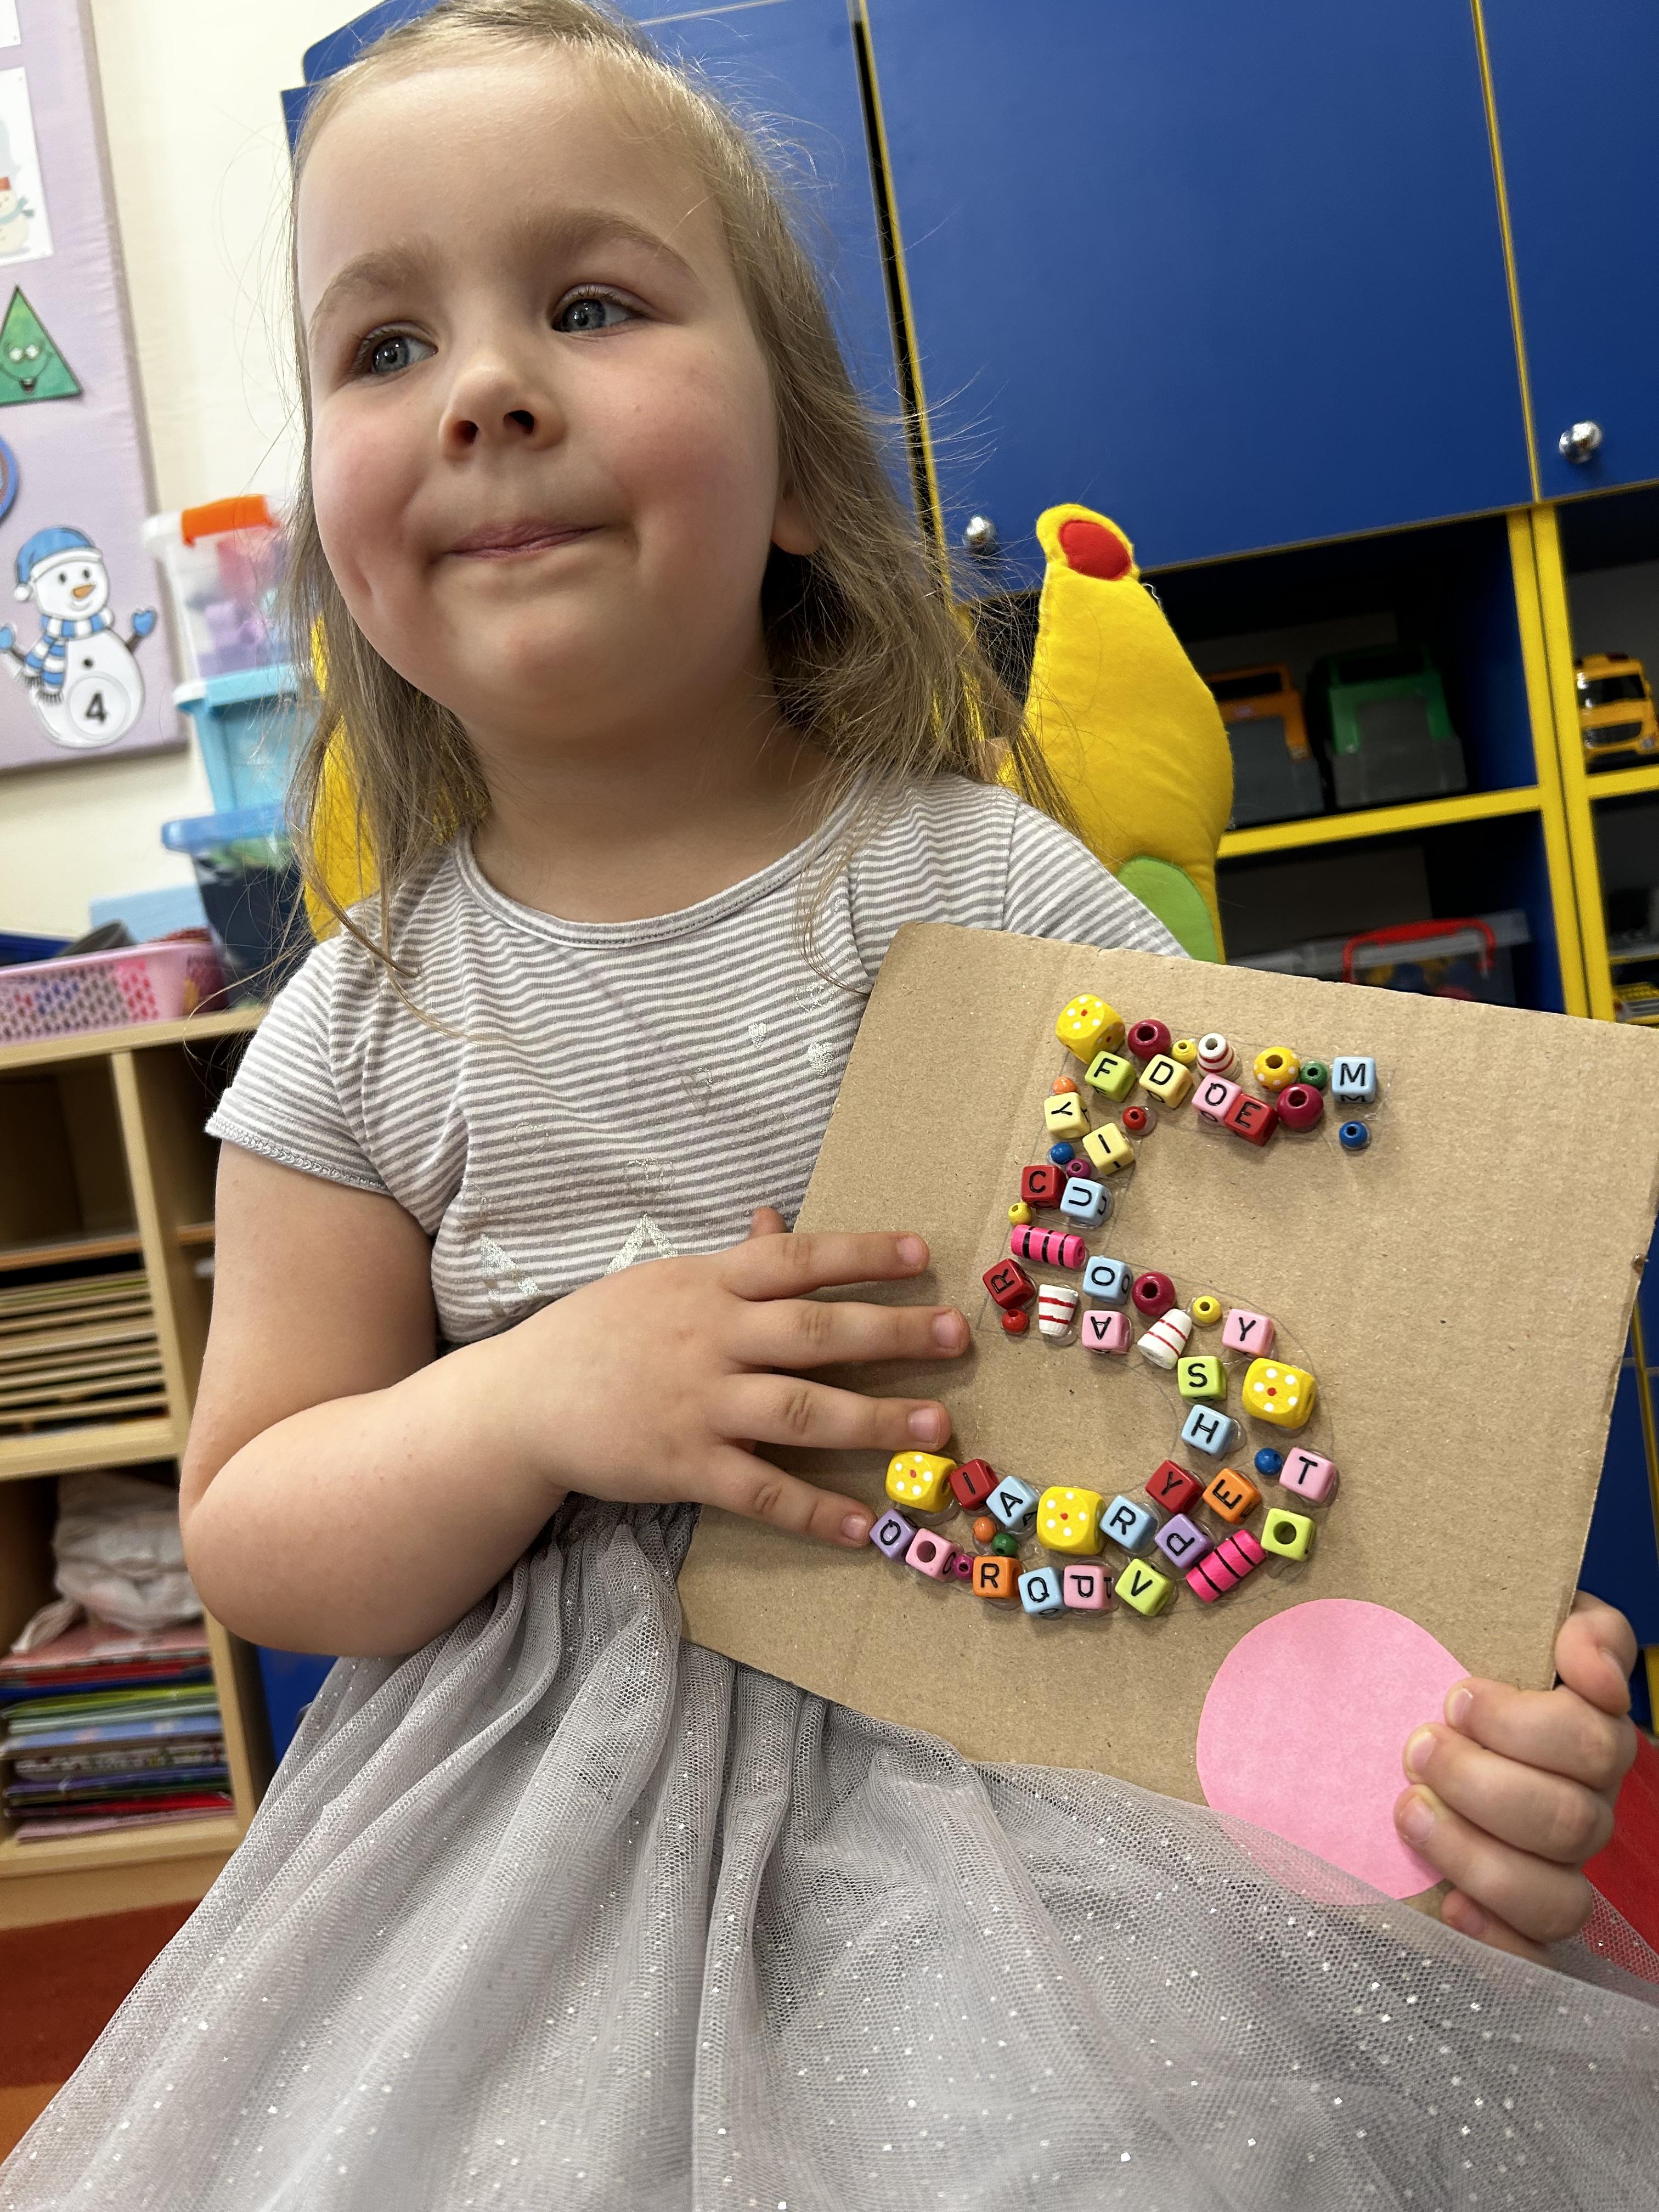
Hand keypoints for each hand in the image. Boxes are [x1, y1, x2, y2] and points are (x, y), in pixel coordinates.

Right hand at [476, 1209, 966, 1545]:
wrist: (521, 1401)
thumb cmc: (599, 1334)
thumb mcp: (661, 1281)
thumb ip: (729, 1263)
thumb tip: (776, 1221)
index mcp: (708, 1284)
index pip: (797, 1259)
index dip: (862, 1254)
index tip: (924, 1255)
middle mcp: (710, 1338)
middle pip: (814, 1332)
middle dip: (891, 1334)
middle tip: (957, 1338)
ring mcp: (698, 1404)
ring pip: (801, 1411)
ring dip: (875, 1421)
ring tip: (939, 1429)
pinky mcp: (684, 1466)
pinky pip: (762, 1491)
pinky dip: (816, 1510)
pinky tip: (866, 1526)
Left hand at [1393, 1593, 1637, 1957]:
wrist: (1413, 1713)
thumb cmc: (1458, 1655)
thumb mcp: (1502, 1614)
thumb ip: (1570, 1624)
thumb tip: (1594, 1664)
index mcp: (1587, 1727)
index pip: (1597, 1736)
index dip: (1527, 1723)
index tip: (1457, 1693)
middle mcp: (1585, 1800)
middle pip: (1570, 1819)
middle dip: (1480, 1783)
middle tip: (1415, 1746)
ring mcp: (1559, 1864)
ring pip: (1559, 1895)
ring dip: (1476, 1856)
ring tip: (1407, 1812)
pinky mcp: (1524, 1914)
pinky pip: (1538, 1953)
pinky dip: (1497, 1937)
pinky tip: (1450, 1905)